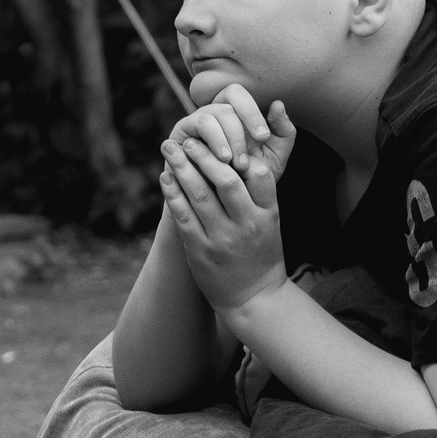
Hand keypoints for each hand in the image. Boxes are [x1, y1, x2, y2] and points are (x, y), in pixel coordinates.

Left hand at [158, 136, 285, 311]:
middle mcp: (246, 225)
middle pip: (225, 180)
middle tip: (189, 139)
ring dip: (182, 167)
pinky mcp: (200, 251)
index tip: (223, 139)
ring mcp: (222, 239)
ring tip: (171, 149)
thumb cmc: (261, 252)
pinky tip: (165, 177)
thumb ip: (258, 193)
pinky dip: (172, 194)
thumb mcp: (271, 221)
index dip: (240, 153)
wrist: (253, 297)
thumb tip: (239, 156)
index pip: (259, 174)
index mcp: (268, 215)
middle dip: (204, 155)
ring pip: (199, 195)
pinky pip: (183, 216)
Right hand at [168, 85, 295, 204]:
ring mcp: (195, 122)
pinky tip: (221, 161)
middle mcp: (215, 112)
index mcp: (236, 112)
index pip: (241, 94)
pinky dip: (212, 141)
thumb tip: (278, 104)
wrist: (224, 208)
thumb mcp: (273, 158)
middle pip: (228, 96)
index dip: (253, 112)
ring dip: (226, 138)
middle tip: (247, 157)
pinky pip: (195, 126)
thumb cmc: (250, 182)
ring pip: (212, 114)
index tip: (264, 138)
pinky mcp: (179, 136)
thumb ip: (283, 133)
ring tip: (234, 163)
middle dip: (241, 128)